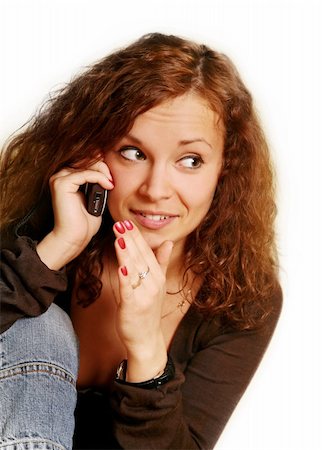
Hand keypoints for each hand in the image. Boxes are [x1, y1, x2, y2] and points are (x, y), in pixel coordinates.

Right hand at [36, 161, 113, 268]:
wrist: (75, 238)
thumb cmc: (85, 222)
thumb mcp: (96, 197)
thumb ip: (98, 183)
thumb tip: (109, 172)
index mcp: (68, 177)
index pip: (87, 160)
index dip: (102, 164)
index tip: (113, 175)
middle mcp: (61, 175)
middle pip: (86, 159)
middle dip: (104, 167)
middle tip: (113, 179)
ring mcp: (59, 178)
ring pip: (86, 164)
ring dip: (103, 171)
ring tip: (111, 183)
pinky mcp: (61, 184)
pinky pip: (85, 173)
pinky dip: (99, 177)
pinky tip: (108, 185)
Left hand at [113, 220, 173, 381]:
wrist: (146, 339)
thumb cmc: (148, 310)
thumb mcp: (157, 284)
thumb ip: (160, 262)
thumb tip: (168, 242)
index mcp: (157, 276)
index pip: (147, 251)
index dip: (137, 236)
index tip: (128, 222)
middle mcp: (153, 283)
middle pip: (140, 257)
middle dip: (130, 239)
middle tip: (121, 223)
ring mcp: (144, 295)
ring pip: (134, 269)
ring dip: (127, 252)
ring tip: (120, 237)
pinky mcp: (133, 306)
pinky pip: (128, 289)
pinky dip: (125, 278)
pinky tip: (121, 267)